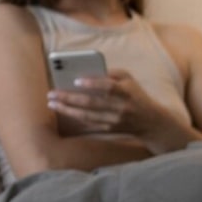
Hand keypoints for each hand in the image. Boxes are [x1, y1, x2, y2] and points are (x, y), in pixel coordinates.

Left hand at [46, 69, 194, 152]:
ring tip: (51, 103)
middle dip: (69, 98)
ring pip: (86, 116)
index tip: (76, 81)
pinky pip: (88, 123)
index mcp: (126, 92)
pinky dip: (74, 117)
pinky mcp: (109, 129)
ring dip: (67, 110)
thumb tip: (88, 73)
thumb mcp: (129, 79)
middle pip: (92, 103)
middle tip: (52, 93)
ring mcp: (114, 120)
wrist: (150, 121)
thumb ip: (111, 74)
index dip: (93, 84)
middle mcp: (120, 107)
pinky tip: (62, 110)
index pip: (109, 87)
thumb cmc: (136, 94)